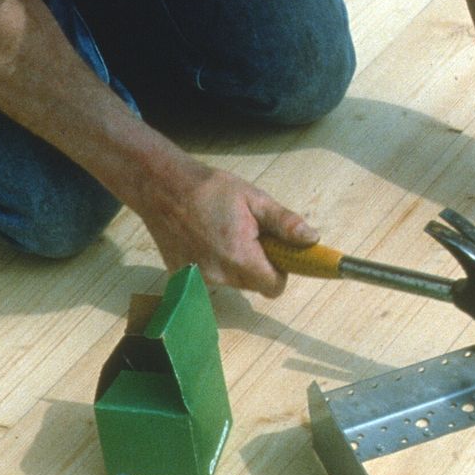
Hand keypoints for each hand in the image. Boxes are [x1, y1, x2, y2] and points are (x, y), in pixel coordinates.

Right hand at [139, 158, 317, 296]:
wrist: (162, 187)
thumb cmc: (210, 189)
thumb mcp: (254, 199)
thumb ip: (284, 223)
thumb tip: (312, 239)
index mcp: (240, 257)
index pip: (274, 287)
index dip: (281, 271)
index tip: (275, 252)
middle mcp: (219, 275)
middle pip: (254, 285)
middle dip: (258, 265)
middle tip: (248, 234)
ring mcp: (198, 279)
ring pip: (233, 282)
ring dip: (235, 264)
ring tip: (223, 233)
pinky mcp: (183, 278)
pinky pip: (210, 278)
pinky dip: (213, 264)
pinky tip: (204, 240)